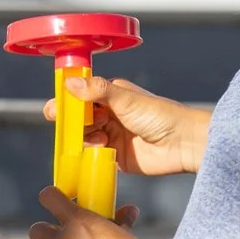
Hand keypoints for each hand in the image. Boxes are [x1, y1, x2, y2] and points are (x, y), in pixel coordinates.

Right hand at [46, 75, 209, 176]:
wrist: (184, 144)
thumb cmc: (161, 116)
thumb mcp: (126, 99)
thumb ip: (98, 90)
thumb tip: (70, 82)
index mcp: (110, 96)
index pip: (79, 96)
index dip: (66, 102)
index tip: (55, 110)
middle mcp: (108, 115)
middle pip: (76, 118)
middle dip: (72, 123)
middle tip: (74, 127)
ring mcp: (110, 135)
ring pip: (81, 137)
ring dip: (83, 138)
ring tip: (99, 138)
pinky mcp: (112, 155)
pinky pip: (90, 155)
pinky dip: (89, 153)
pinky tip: (101, 149)